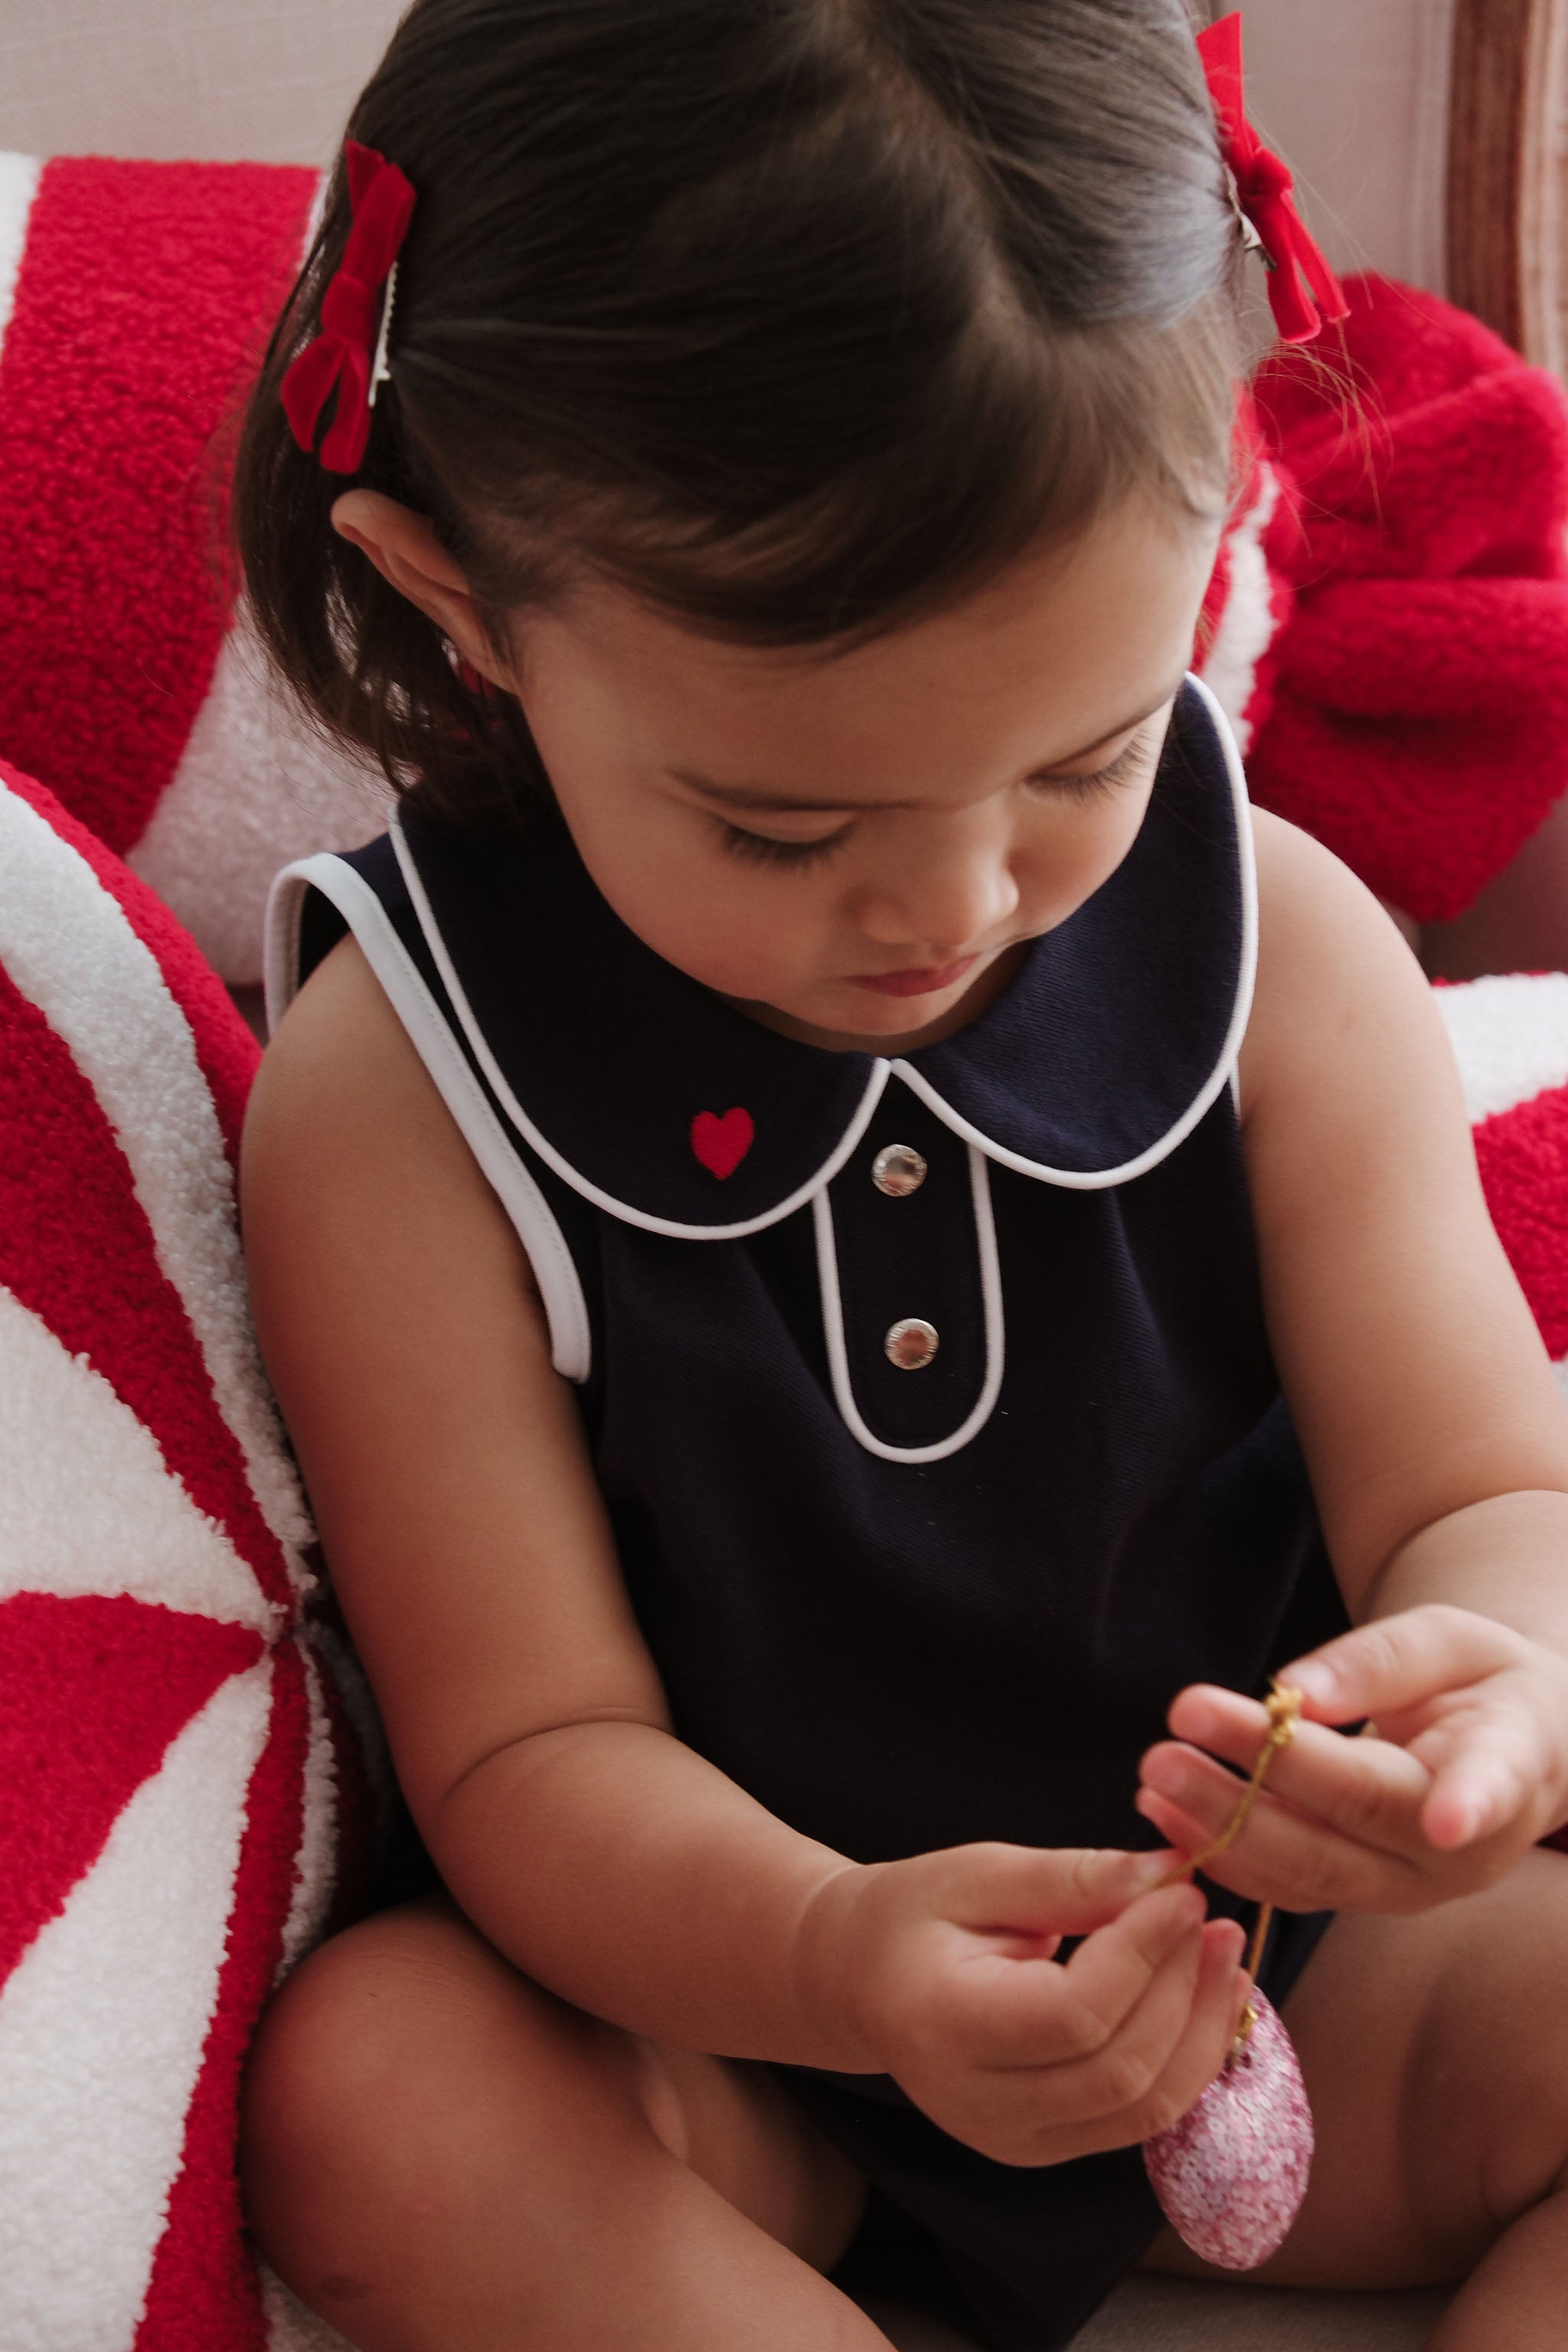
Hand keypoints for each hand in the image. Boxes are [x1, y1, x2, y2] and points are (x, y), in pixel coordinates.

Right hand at [797, 1842, 1247, 2165]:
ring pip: (1143, 2108)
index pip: (1071, 2015)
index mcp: (944, 2027)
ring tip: (1223, 1950)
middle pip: (1117, 2070)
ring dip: (1200, 2028)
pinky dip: (1186, 2058)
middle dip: (1181, 1989)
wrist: (863, 1980)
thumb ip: (1071, 1878)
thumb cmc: (916, 1913)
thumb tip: (1171, 1873)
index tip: (1183, 1890)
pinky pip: (1140, 2118)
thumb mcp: (979, 1873)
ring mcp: (1014, 2141)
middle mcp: (976, 2106)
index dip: (1141, 1954)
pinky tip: (1204, 1994)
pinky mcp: (1048, 2148)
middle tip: (1209, 1914)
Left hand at [1135, 1604, 1567, 1914]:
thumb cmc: (1480, 1680)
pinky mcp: (1357, 1893)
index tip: (1443, 1819)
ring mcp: (1407, 1886)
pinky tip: (1160, 1810)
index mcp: (1510, 1771)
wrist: (1500, 1744)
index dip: (1466, 1805)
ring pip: (1310, 1873)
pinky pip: (1286, 1887)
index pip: (1488, 1790)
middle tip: (1171, 1742)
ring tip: (1152, 1774)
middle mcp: (1461, 1851)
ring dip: (1222, 1827)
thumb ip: (1377, 1663)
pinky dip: (1221, 1852)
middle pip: (1355, 1829)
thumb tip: (1294, 1694)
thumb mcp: (1448, 1642)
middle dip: (1257, 1792)